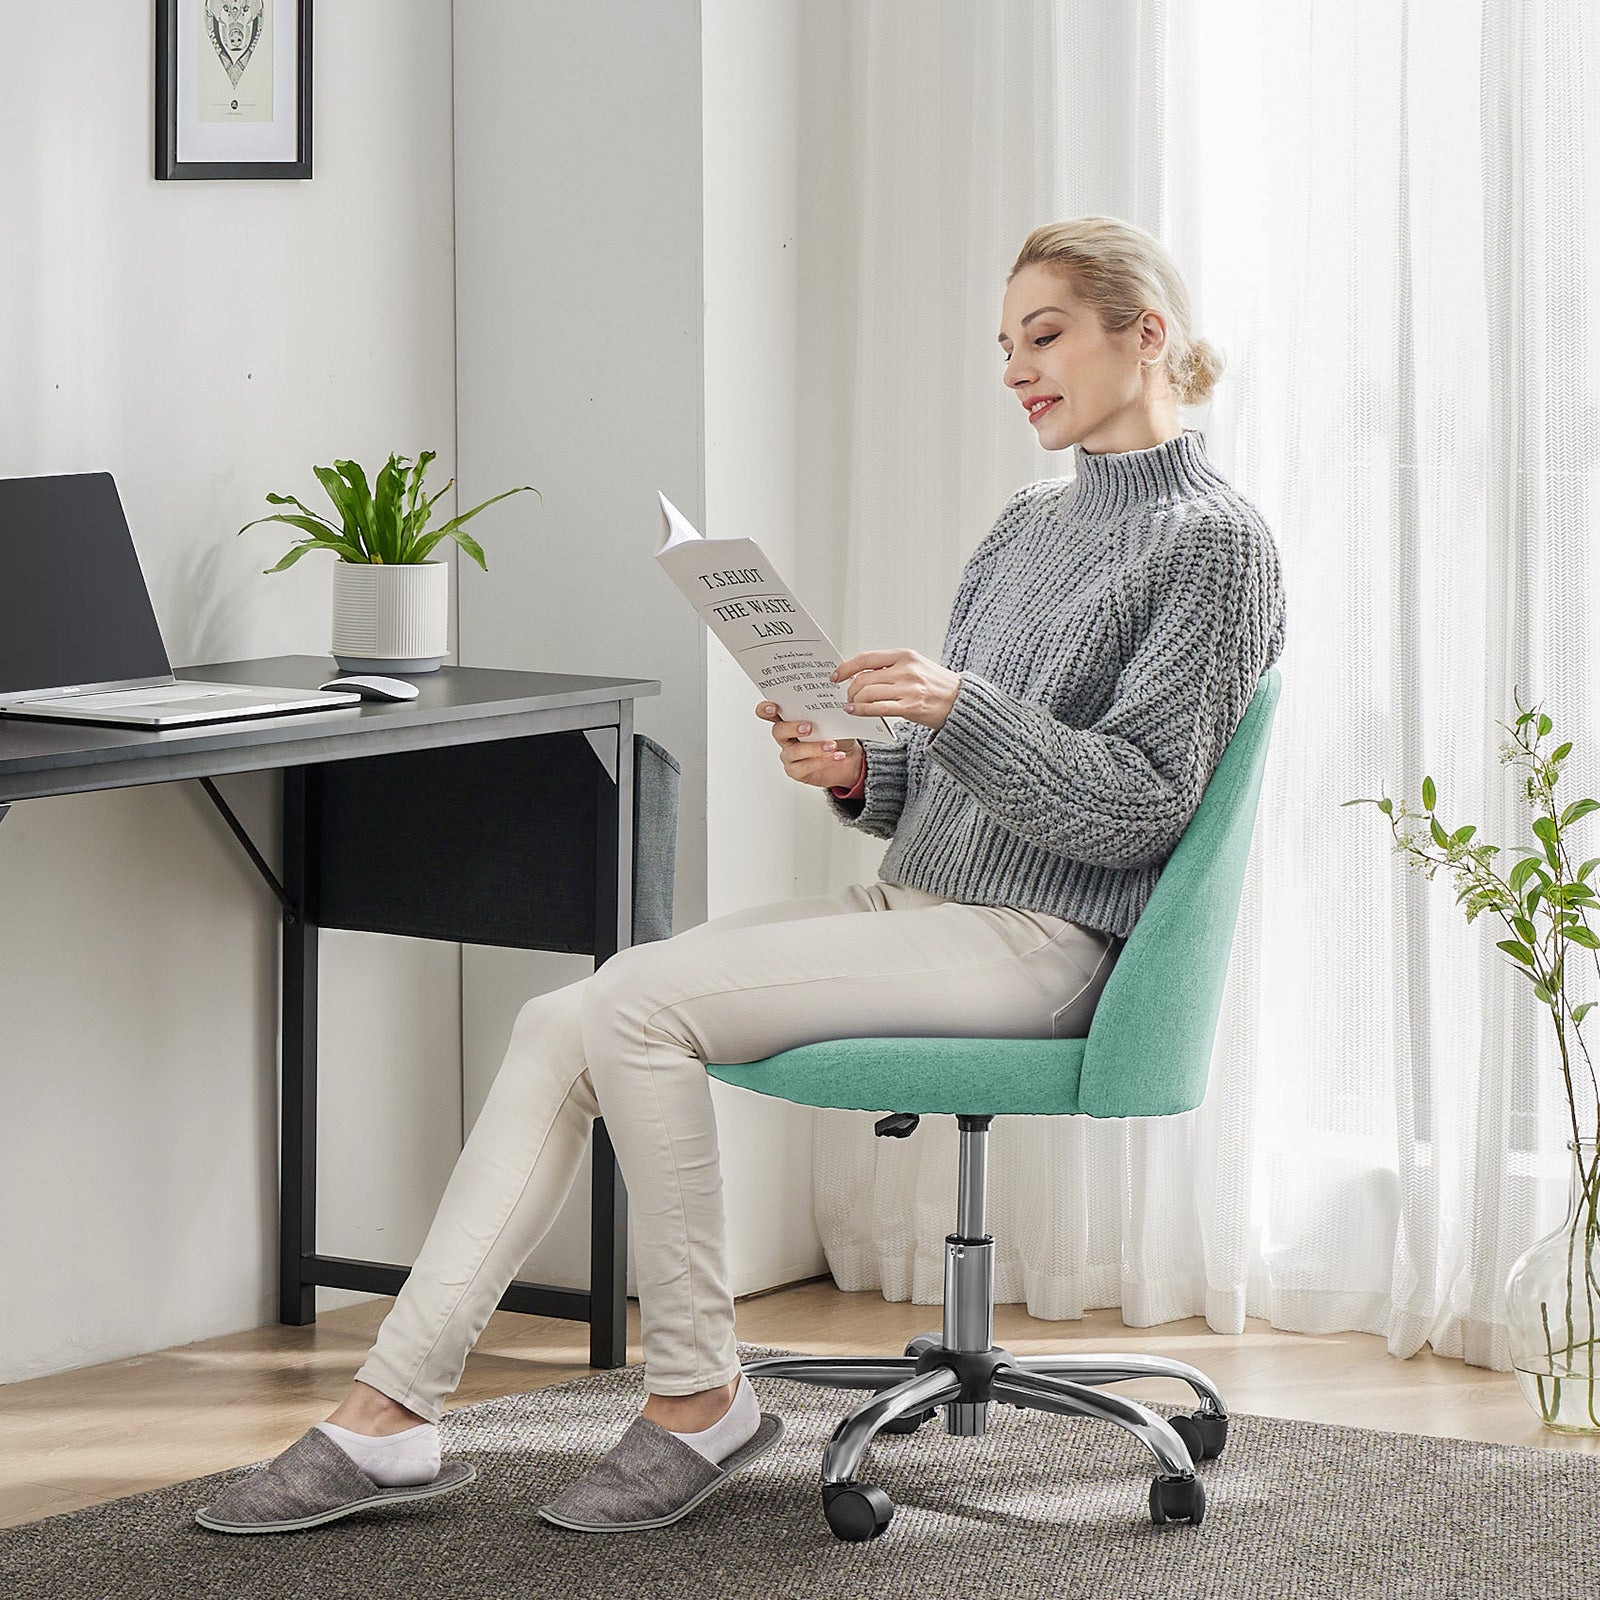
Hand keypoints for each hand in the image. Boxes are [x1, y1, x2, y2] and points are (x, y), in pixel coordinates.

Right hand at [755, 701, 865, 788]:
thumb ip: (824, 708)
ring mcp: (790, 754)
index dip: (766, 709)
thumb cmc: (837, 734)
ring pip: (794, 751)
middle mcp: (786, 736)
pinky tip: (836, 756)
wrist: (849, 758)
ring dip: (814, 748)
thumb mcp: (832, 718)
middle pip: (778, 731)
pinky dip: (822, 761)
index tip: (774, 707)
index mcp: (789, 718)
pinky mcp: (797, 770)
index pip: (768, 712)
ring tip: (832, 745)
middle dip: (792, 728)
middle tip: (809, 727)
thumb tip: (829, 696)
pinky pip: (804, 767)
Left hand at [831, 648, 961, 730]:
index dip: (846, 667)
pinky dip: (861, 710)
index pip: (867, 658)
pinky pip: (877, 708)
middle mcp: (906, 670)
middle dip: (850, 689)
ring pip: (868, 693)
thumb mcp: (916, 666)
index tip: (836, 675)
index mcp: (905, 655)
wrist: (962, 701)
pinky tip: (855, 711)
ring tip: (851, 705)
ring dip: (854, 700)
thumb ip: (891, 667)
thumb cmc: (938, 685)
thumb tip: (862, 673)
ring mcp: (908, 688)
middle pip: (864, 678)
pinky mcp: (910, 707)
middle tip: (847, 695)